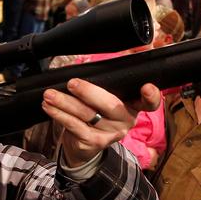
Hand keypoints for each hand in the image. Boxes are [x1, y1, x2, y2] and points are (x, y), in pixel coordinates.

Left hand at [42, 78, 161, 167]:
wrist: (84, 144)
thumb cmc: (97, 112)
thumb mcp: (106, 94)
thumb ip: (110, 78)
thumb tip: (116, 55)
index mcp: (134, 105)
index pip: (149, 102)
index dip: (151, 95)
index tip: (147, 87)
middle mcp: (126, 120)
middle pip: (110, 104)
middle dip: (89, 92)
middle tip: (72, 83)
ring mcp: (111, 133)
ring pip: (87, 114)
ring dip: (65, 102)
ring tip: (50, 94)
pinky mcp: (94, 142)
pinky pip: (75, 126)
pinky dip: (59, 114)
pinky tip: (49, 107)